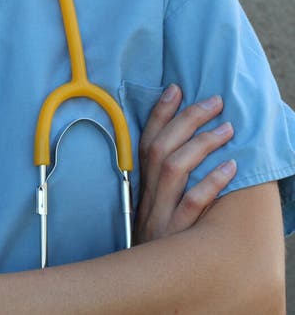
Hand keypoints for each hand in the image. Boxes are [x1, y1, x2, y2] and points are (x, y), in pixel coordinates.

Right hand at [134, 84, 236, 243]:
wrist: (146, 286)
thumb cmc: (158, 245)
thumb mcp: (154, 211)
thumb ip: (163, 183)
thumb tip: (184, 147)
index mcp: (143, 188)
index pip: (146, 141)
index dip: (159, 114)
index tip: (176, 88)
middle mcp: (148, 198)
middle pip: (161, 149)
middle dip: (186, 119)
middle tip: (214, 102)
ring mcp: (161, 216)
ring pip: (174, 169)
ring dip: (201, 144)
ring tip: (227, 129)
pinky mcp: (176, 236)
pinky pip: (193, 204)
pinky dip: (211, 182)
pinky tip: (231, 168)